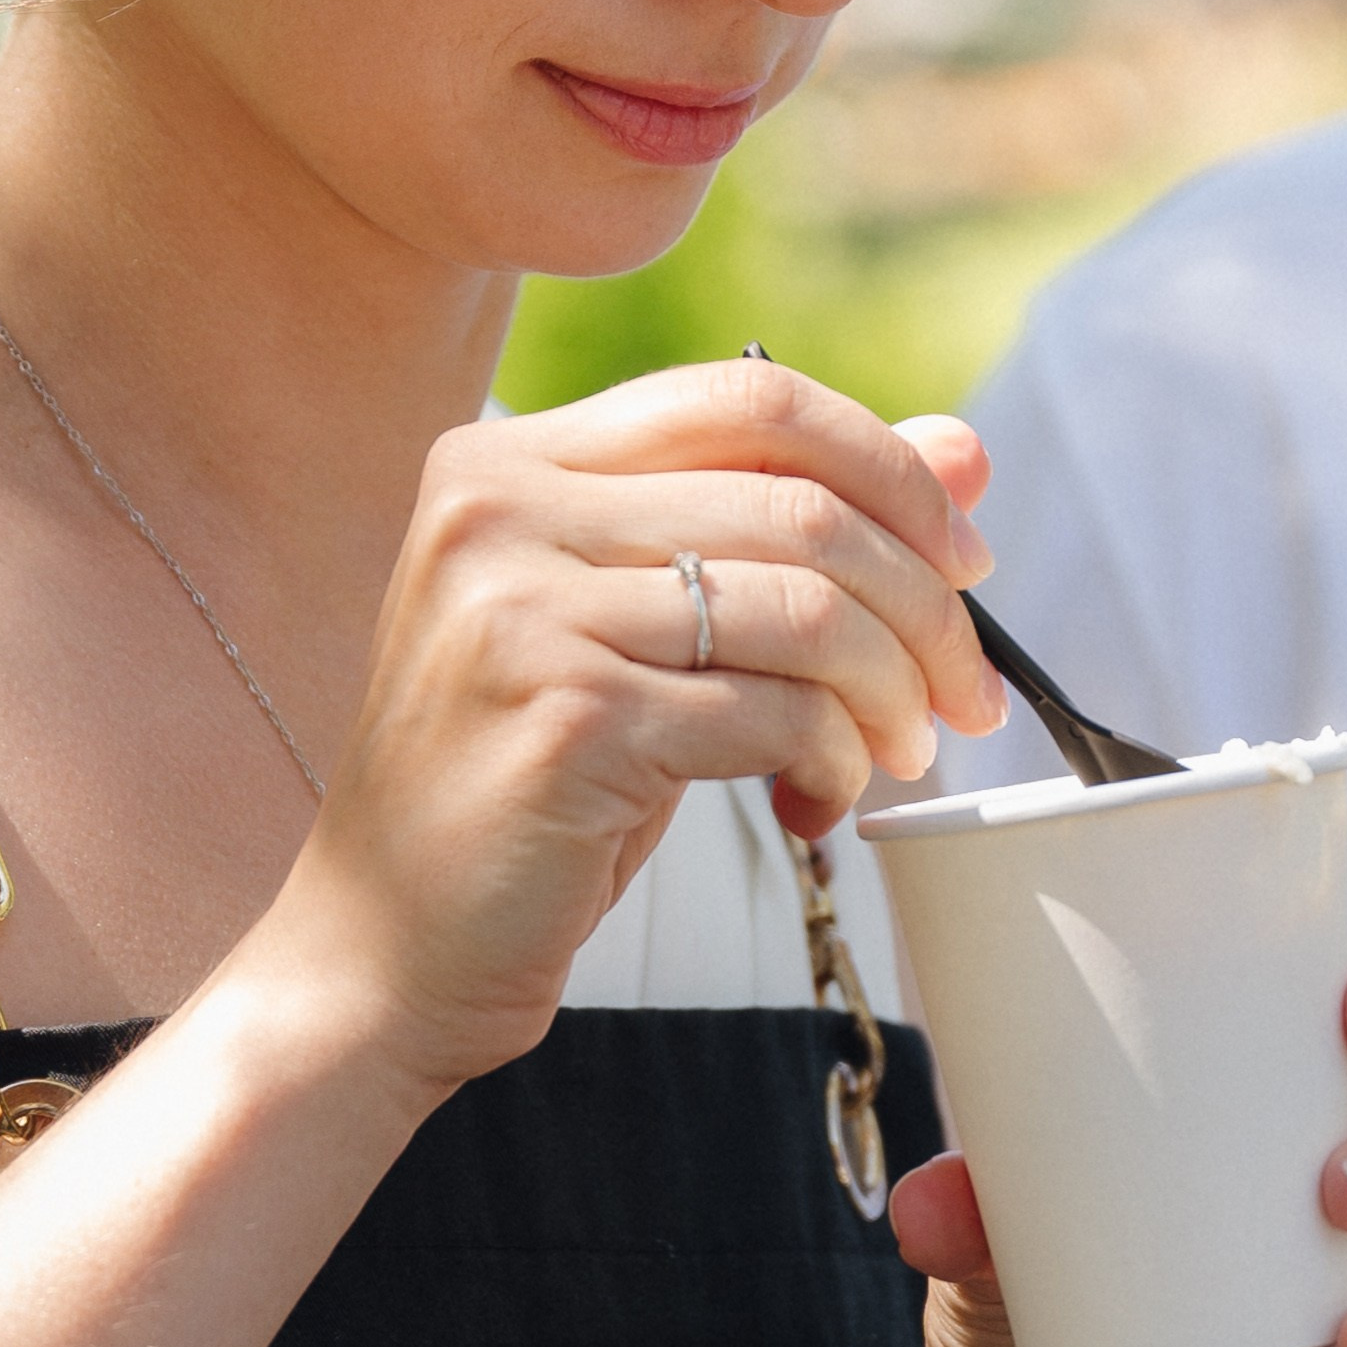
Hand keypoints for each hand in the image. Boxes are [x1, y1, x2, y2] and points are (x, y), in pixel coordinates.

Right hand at [263, 357, 1006, 1089]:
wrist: (381, 949)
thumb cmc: (523, 788)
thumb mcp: (650, 632)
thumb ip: (779, 528)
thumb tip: (964, 448)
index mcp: (507, 458)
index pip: (750, 398)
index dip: (888, 467)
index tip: (963, 561)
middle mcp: (499, 509)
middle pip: (798, 502)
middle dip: (923, 602)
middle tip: (964, 692)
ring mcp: (521, 609)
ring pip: (804, 605)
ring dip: (889, 691)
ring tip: (895, 754)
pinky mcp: (565, 715)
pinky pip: (773, 710)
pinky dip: (833, 759)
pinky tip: (816, 801)